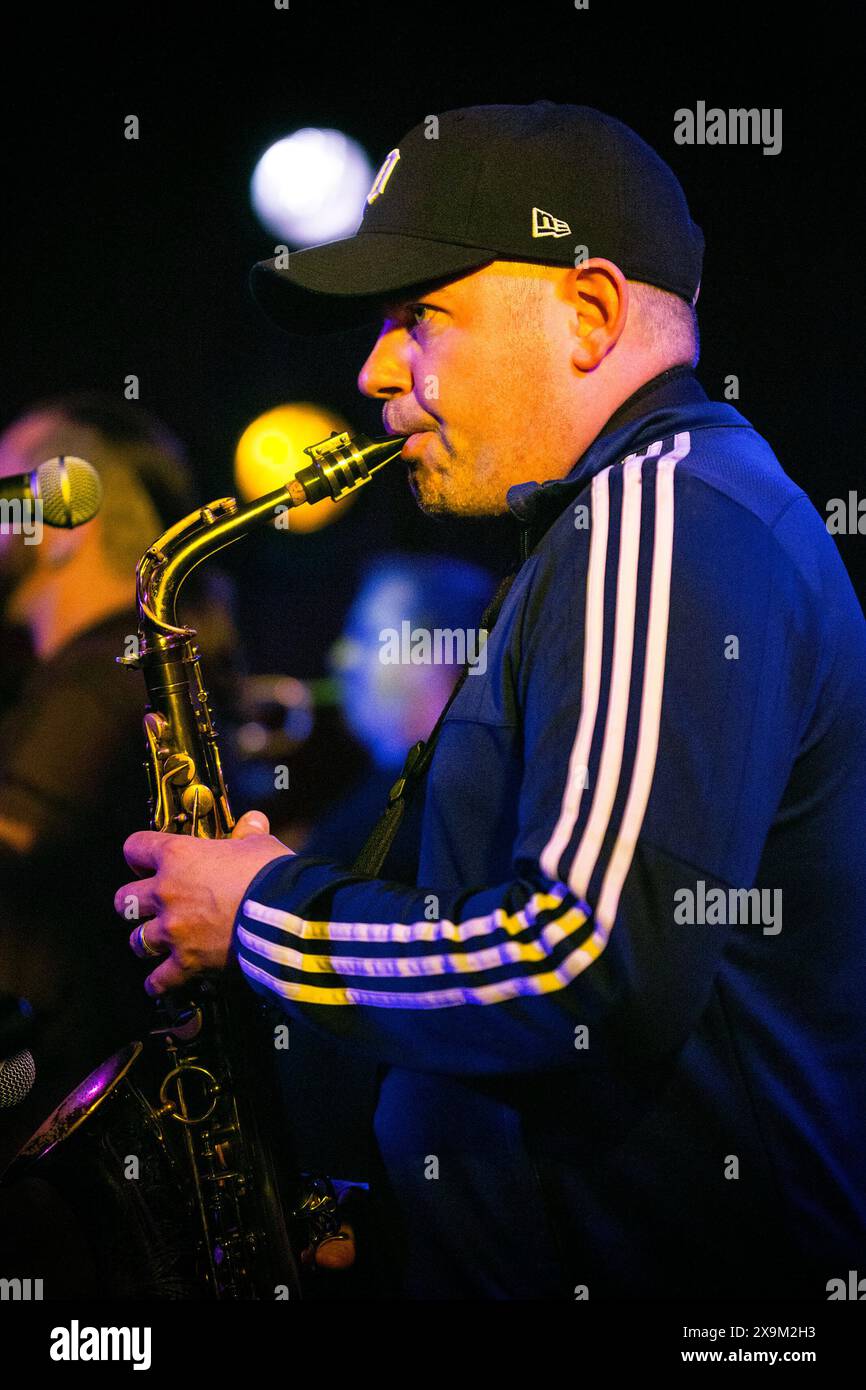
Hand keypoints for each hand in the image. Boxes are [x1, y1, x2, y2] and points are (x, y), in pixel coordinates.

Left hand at [116, 810, 293, 995]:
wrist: (284, 914)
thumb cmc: (270, 874)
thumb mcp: (260, 845)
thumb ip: (249, 833)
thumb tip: (253, 821)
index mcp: (178, 856)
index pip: (135, 848)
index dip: (139, 855)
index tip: (146, 862)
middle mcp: (166, 893)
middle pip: (124, 900)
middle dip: (135, 904)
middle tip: (150, 906)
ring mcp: (173, 930)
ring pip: (137, 940)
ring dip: (146, 942)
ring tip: (157, 943)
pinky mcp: (186, 962)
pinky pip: (159, 979)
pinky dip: (158, 982)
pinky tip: (159, 983)